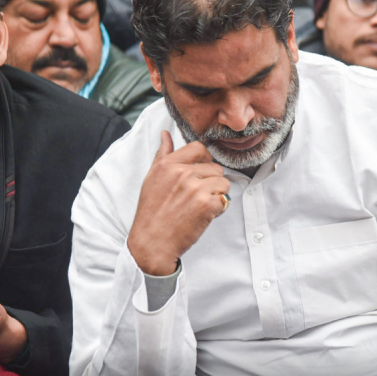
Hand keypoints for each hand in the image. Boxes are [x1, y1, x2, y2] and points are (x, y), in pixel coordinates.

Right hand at [127, 131, 230, 275]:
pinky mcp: (206, 205)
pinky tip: (203, 215)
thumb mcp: (152, 178)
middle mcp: (182, 173)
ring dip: (216, 195)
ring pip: (223, 183)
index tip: (201, 172)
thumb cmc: (151, 211)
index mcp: (169, 164)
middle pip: (215, 167)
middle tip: (196, 197)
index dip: (204, 160)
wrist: (152, 242)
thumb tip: (165, 134)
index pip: (199, 148)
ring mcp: (195, 188)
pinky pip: (225, 199)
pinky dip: (218, 209)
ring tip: (200, 206)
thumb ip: (163, 154)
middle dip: (211, 182)